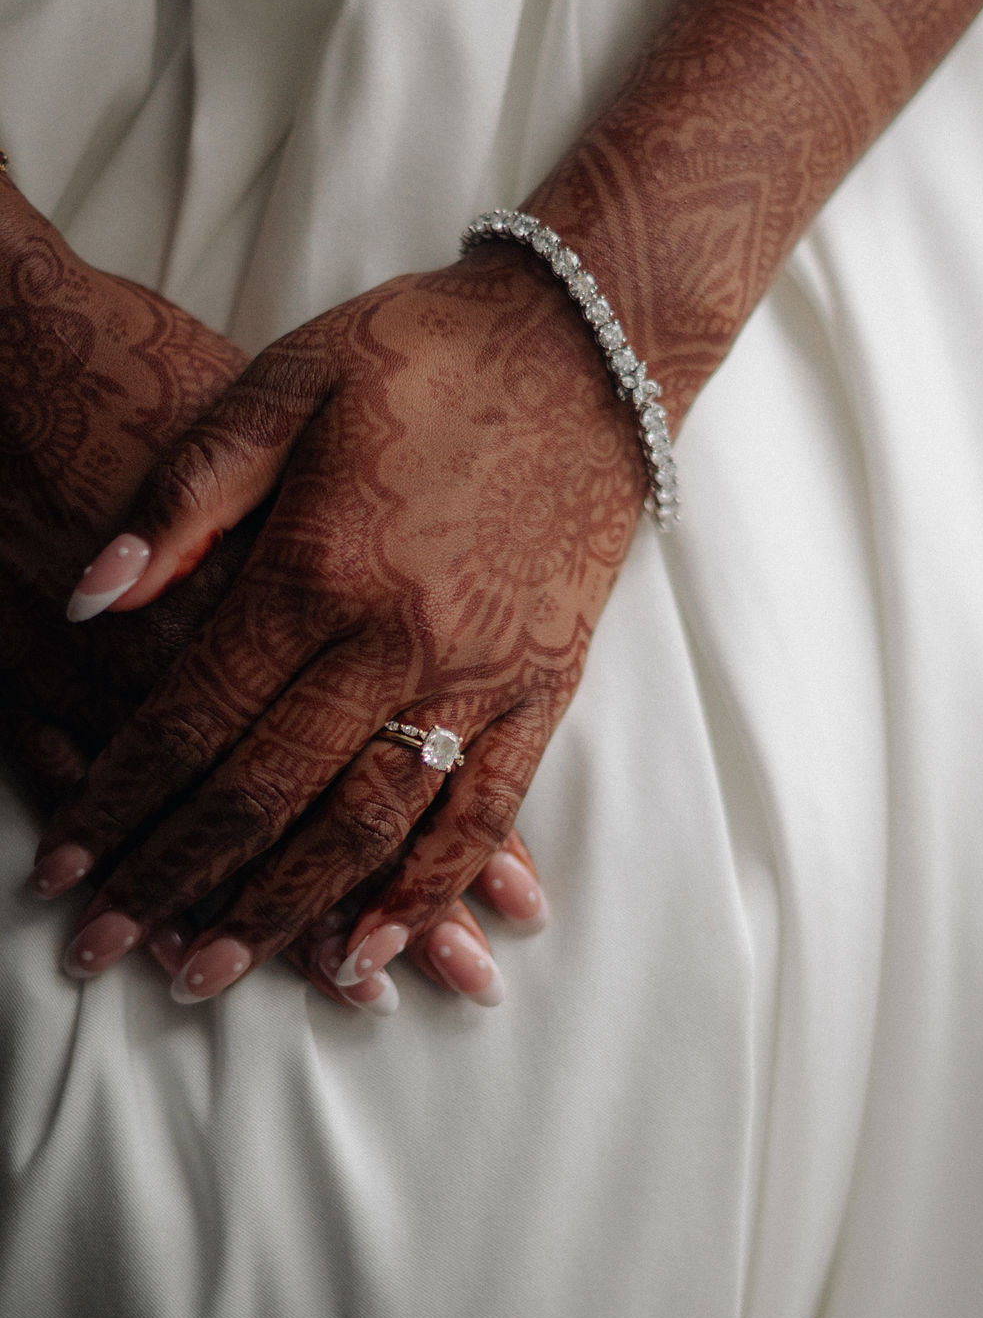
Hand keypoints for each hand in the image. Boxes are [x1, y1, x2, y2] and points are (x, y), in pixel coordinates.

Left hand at [36, 244, 640, 998]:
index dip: (116, 804)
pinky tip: (377, 953)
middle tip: (104, 951)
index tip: (61, 872)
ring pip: (368, 825)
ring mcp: (479, 674)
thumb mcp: (285, 383)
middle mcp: (397, 641)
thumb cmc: (425, 353)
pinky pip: (487, 812)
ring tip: (212, 972)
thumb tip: (86, 599)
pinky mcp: (545, 686)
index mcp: (318, 567)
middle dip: (174, 880)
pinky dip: (429, 891)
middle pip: (265, 794)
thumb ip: (185, 496)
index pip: (192, 720)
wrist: (585, 346)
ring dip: (285, 911)